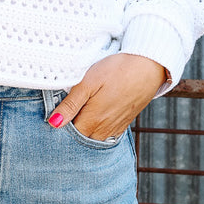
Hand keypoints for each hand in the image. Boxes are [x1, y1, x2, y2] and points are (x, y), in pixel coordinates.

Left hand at [48, 54, 168, 140]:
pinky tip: (95, 117)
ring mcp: (115, 128)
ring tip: (81, 112)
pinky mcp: (123, 123)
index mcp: (92, 121)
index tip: (56, 113)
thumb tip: (54, 123)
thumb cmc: (117, 70)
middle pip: (80, 137)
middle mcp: (103, 129)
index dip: (60, 124)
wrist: (149, 66)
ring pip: (92, 137)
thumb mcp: (88, 82)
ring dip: (84, 130)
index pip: (68, 133)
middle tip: (66, 111)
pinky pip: (106, 135)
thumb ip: (71, 105)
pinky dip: (97, 130)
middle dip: (71, 129)